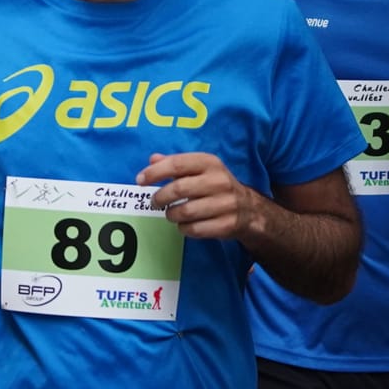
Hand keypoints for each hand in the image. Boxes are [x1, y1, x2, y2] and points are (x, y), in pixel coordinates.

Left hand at [139, 152, 256, 238]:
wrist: (248, 209)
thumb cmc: (215, 186)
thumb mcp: (199, 169)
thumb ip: (175, 164)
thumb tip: (152, 159)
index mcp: (210, 163)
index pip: (177, 164)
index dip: (155, 172)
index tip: (140, 180)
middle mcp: (219, 181)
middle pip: (178, 189)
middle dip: (160, 197)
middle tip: (154, 202)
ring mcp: (225, 204)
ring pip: (185, 212)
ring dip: (171, 215)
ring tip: (170, 214)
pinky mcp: (227, 224)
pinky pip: (194, 229)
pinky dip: (183, 229)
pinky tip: (184, 225)